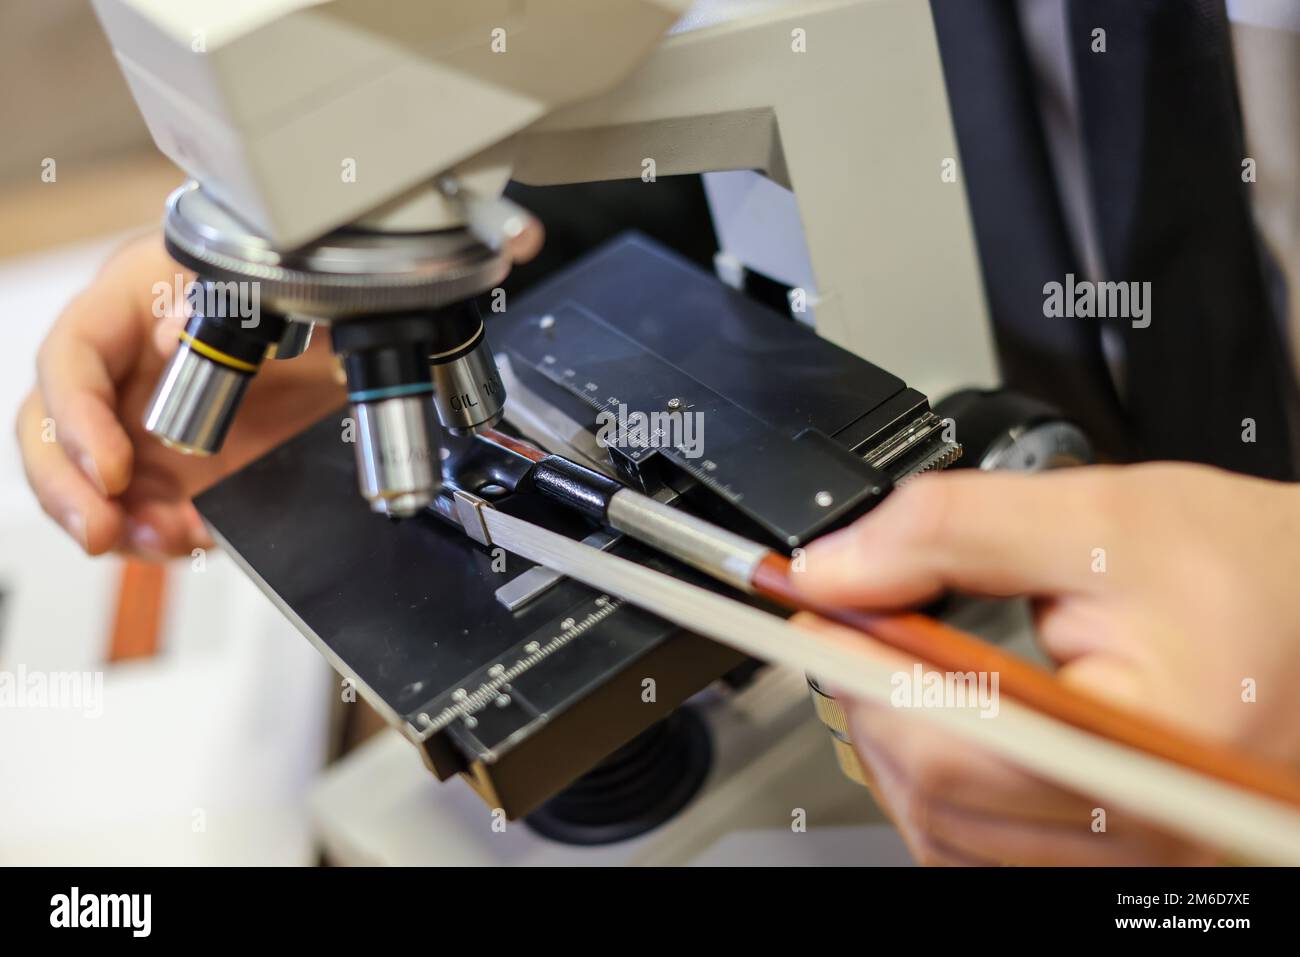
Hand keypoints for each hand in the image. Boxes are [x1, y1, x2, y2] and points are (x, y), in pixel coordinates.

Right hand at [15, 233, 345, 558]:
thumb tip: (173, 330)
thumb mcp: (283, 292)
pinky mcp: (174, 467)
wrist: (352, 348)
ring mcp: (143, 422)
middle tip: (102, 529)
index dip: (76, 418)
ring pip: (89, 480)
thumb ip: (230, 302)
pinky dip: (162, 534)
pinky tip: (194, 538)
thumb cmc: (303, 302)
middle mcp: (125, 366)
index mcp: (134, 301)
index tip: (111, 468)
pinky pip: (145, 510)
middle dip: (67, 487)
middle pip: (51, 427)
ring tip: (164, 540)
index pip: (72, 356)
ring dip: (116, 522)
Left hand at [793, 463, 1299, 864]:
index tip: (821, 613)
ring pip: (948, 833)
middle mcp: (1142, 827)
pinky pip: (984, 850)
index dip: (861, 671)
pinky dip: (937, 784)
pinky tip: (940, 722)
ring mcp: (1127, 852)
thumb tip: (836, 567)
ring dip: (895, 744)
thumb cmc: (1246, 566)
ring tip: (898, 665)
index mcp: (1146, 747)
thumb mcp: (1096, 515)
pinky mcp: (1110, 851)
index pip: (952, 741)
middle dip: (868, 700)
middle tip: (854, 625)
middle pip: (936, 795)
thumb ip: (950, 531)